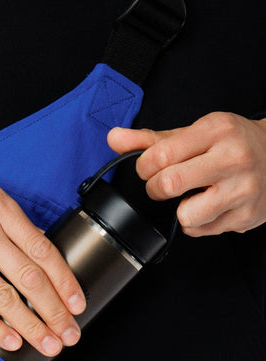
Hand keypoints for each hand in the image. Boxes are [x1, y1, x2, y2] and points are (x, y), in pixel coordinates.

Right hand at [0, 147, 84, 355]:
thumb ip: (6, 218)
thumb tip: (36, 249)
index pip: (43, 251)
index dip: (65, 283)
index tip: (77, 305)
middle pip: (29, 278)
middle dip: (54, 312)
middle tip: (68, 335)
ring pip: (3, 296)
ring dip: (29, 325)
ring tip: (45, 344)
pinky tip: (7, 339)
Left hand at [107, 112, 265, 235]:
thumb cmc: (230, 144)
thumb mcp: (194, 134)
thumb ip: (151, 139)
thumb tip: (114, 138)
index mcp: (216, 130)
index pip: (159, 155)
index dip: (144, 167)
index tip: (150, 168)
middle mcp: (233, 158)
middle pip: (169, 184)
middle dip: (156, 189)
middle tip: (166, 185)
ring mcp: (243, 189)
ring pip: (186, 215)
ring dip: (179, 210)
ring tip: (192, 196)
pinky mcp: (247, 215)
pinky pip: (200, 230)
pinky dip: (196, 222)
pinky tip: (209, 206)